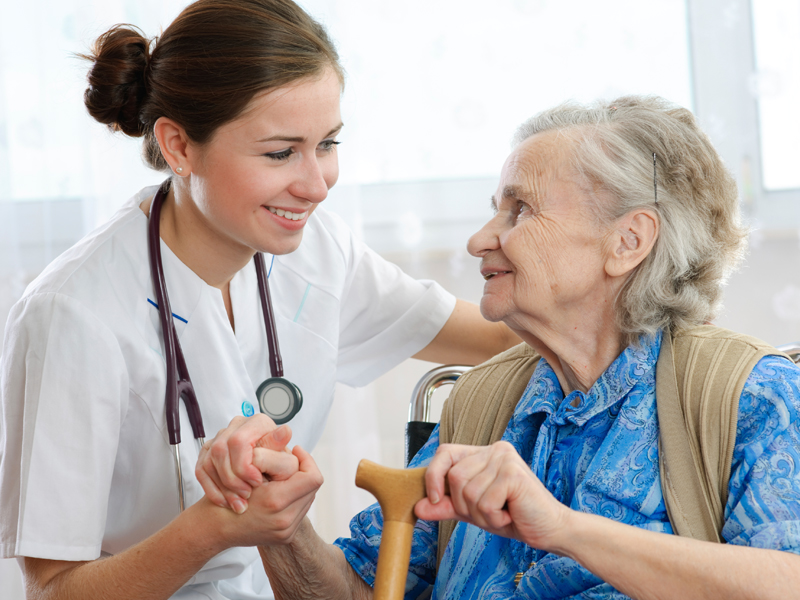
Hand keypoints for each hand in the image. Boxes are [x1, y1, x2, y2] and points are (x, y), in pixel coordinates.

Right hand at [196, 415, 298, 512]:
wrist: (267, 470)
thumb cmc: (277, 462)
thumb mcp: (282, 456)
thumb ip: (279, 447)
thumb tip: (285, 432)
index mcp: (256, 422)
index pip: (238, 441)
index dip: (244, 465)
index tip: (257, 482)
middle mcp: (236, 426)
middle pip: (220, 451)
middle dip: (232, 479)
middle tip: (247, 495)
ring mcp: (220, 437)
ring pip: (209, 462)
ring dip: (223, 488)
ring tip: (238, 503)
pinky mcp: (208, 451)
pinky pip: (201, 470)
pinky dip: (212, 490)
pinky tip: (225, 501)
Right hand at [219, 445, 323, 546]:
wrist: (213, 528)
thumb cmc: (225, 497)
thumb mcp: (246, 468)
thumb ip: (269, 449)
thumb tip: (286, 430)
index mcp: (275, 501)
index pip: (313, 477)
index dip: (306, 460)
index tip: (296, 451)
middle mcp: (283, 520)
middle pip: (313, 488)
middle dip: (303, 472)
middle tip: (290, 463)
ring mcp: (285, 531)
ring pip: (308, 498)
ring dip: (298, 485)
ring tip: (282, 477)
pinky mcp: (285, 536)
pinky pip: (300, 510)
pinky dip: (292, 498)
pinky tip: (279, 490)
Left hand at [415, 442, 569, 550]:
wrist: (548, 530)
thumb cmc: (513, 516)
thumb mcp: (473, 510)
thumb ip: (446, 506)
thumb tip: (417, 507)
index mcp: (483, 452)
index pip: (445, 453)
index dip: (433, 476)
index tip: (434, 499)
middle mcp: (494, 449)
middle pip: (454, 477)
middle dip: (465, 506)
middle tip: (489, 512)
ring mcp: (505, 459)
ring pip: (468, 492)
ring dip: (481, 515)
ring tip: (502, 514)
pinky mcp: (514, 475)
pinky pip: (485, 502)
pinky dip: (494, 518)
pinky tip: (510, 515)